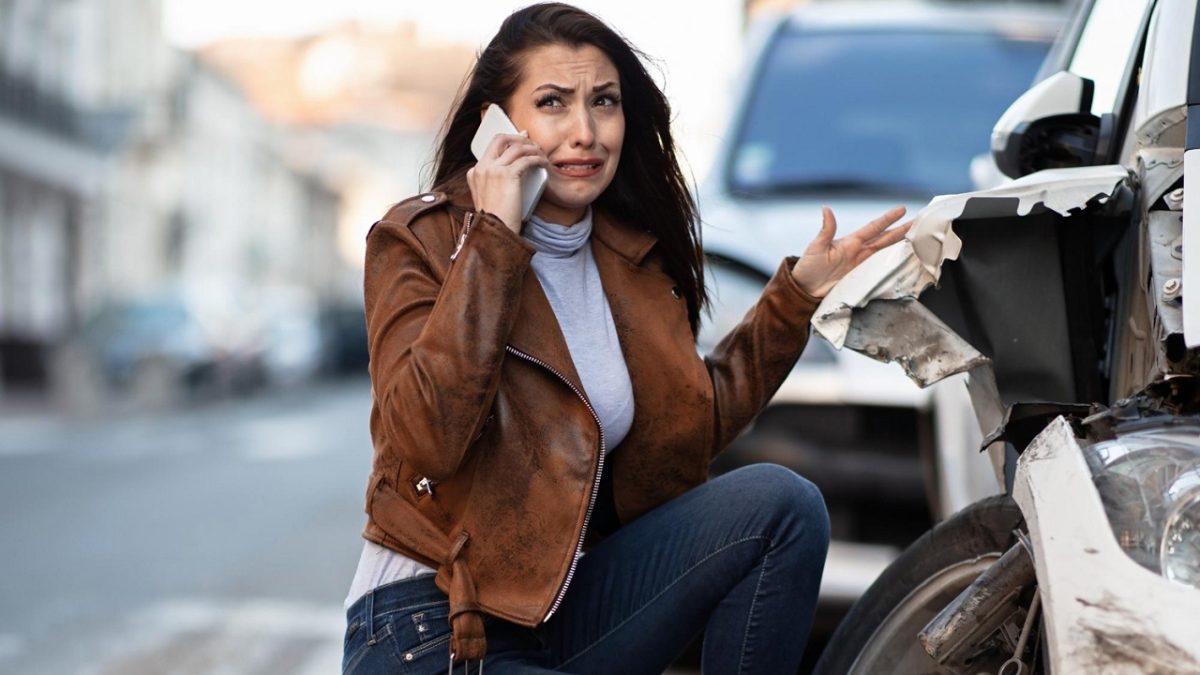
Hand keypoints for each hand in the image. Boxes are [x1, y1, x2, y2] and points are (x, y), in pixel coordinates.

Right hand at [466, 131, 547, 233]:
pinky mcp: (507, 175)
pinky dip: (538, 159)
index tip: (520, 141)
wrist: (494, 231)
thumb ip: (493, 184)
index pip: (491, 148)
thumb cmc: (495, 221)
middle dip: (518, 137)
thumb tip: (513, 172)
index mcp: (475, 173)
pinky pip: (527, 159)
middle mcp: (482, 168)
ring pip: (516, 147)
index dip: (508, 142)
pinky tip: (543, 164)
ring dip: (532, 148)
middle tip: (531, 142)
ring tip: (541, 155)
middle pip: (500, 139)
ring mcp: (493, 170)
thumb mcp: (488, 199)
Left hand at [791, 206, 911, 297]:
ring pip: (886, 252)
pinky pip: (881, 269)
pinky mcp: (861, 278)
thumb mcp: (816, 247)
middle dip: (903, 230)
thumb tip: (826, 209)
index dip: (888, 219)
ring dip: (901, 245)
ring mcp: (862, 264)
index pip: (873, 228)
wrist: (805, 289)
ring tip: (917, 238)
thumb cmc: (808, 267)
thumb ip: (825, 230)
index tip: (902, 209)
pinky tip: (904, 261)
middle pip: (886, 239)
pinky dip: (893, 264)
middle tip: (920, 222)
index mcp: (851, 242)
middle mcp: (859, 252)